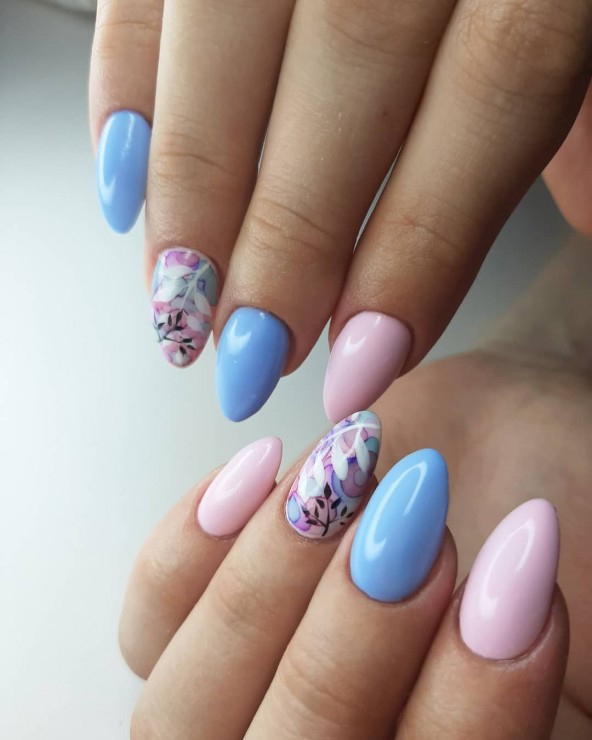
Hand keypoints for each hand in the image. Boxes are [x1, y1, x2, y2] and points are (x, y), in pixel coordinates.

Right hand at [90, 0, 591, 421]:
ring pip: (231, 28)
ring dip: (191, 185)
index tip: (361, 364)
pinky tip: (127, 181)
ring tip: (179, 301)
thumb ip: (589, 103)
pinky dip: (125, 82)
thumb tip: (576, 203)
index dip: (418, 251)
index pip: (492, 92)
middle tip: (252, 353)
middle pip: (349, 69)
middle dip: (288, 238)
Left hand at [118, 238, 591, 737]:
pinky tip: (265, 468)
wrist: (510, 440)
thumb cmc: (566, 509)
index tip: (512, 589)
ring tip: (350, 475)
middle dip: (357, 641)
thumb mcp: (587, 588)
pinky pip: (147, 623)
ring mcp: (245, 703)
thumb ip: (531, 639)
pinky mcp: (196, 627)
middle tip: (415, 520)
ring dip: (265, 590)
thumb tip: (501, 619)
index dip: (468, 716)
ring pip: (187, 711)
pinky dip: (189, 551)